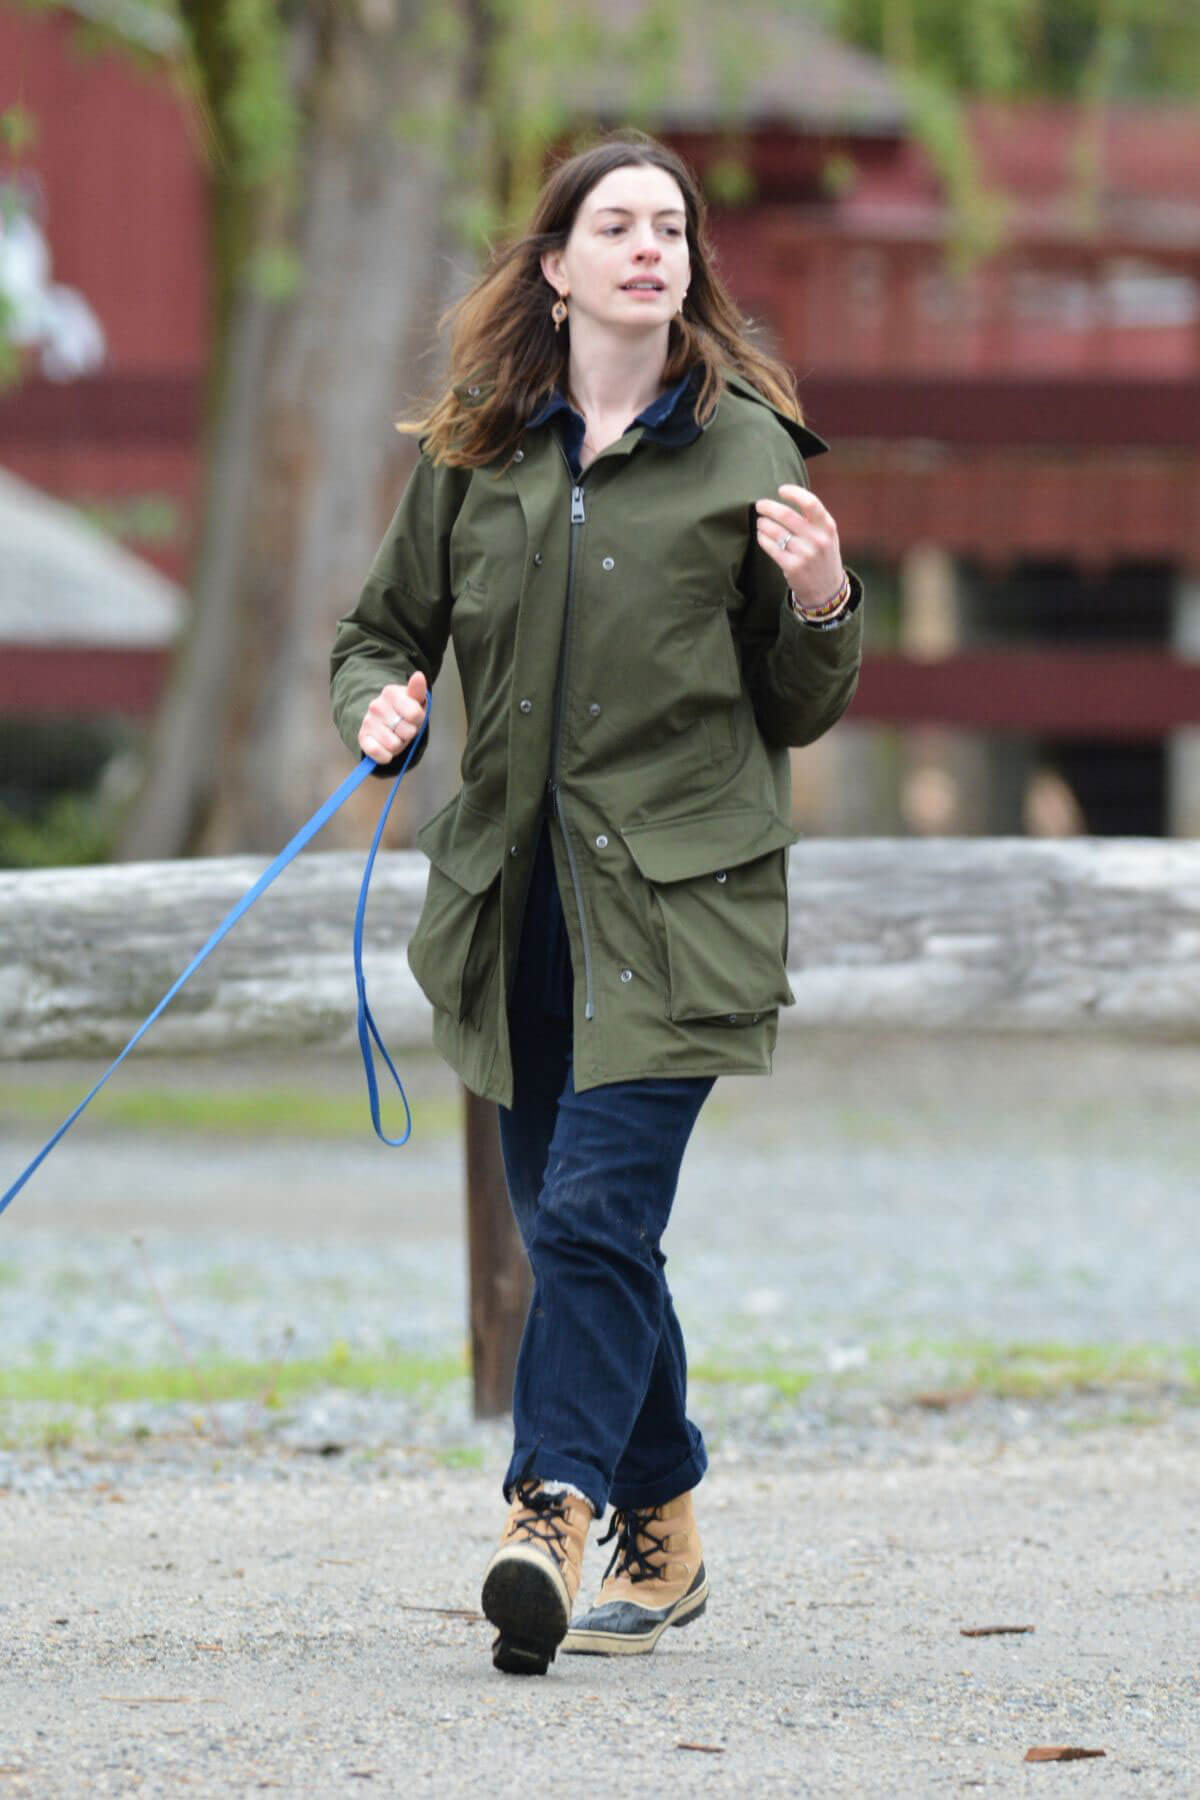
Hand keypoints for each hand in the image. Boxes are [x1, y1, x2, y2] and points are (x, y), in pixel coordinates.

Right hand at [358, 669, 427, 763]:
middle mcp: (376, 705)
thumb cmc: (405, 711)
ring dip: (398, 745)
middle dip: (409, 733)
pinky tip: (386, 748)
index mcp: (391, 692)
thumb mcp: (415, 700)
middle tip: (403, 727)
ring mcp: (368, 722)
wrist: (386, 723)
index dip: (418, 720)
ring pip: (394, 744)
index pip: (414, 714)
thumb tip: (418, 676)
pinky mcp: (362, 738)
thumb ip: (418, 690)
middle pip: (407, 731)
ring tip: (394, 735)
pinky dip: (385, 755)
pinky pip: (377, 752)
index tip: (413, 716)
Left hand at [755, 484, 844, 611]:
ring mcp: (805, 554)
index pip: (810, 502)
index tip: (781, 490)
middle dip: (768, 507)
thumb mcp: (827, 535)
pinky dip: (763, 538)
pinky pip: (771, 547)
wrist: (827, 589)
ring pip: (776, 531)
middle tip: (760, 505)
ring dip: (763, 523)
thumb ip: (813, 518)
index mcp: (827, 526)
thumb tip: (787, 497)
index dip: (793, 493)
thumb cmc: (823, 555)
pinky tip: (761, 536)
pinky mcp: (792, 567)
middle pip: (787, 515)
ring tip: (760, 522)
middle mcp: (818, 539)